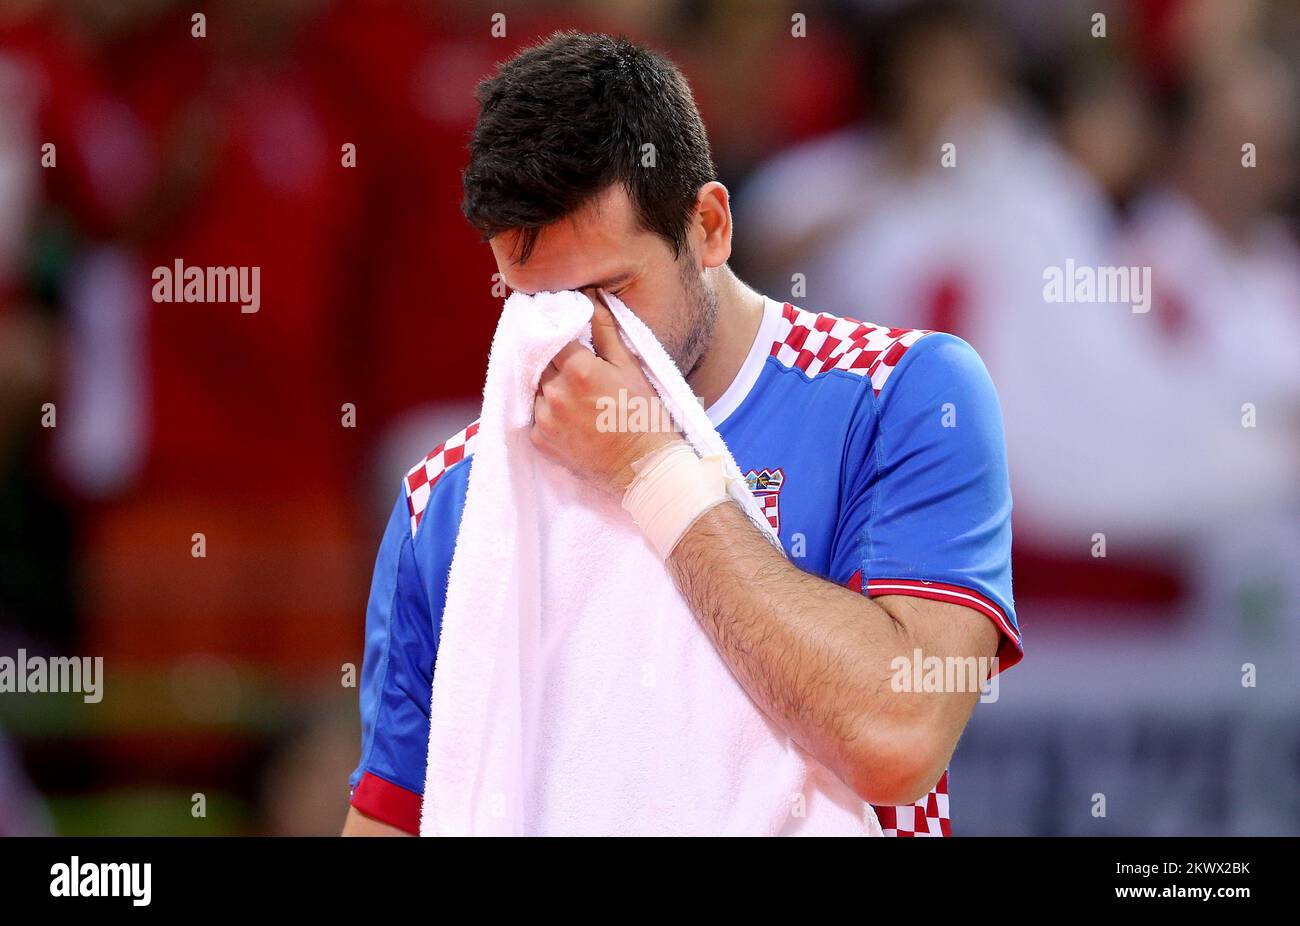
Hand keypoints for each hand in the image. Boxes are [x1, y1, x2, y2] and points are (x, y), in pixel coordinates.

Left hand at [531, 291, 677, 494]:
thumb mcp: (630, 366)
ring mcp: (544, 419)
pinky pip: (535, 416)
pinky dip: (547, 413)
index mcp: (577, 369)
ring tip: (576, 397)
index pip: (553, 336)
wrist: (644, 469)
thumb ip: (605, 330)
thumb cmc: (643, 415)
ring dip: (549, 388)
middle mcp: (554, 393)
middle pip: (542, 363)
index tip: (567, 336)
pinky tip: (571, 418)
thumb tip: (591, 298)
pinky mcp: (540, 441)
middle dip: (555, 362)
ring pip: (536, 389)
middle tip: (576, 370)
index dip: (560, 333)